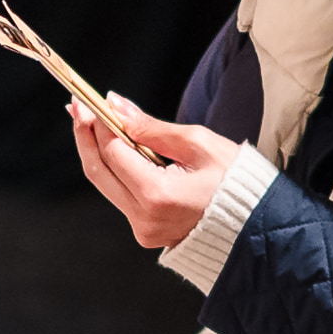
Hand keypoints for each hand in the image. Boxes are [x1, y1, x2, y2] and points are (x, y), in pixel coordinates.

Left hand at [73, 97, 241, 249]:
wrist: (255, 222)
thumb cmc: (235, 180)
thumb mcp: (197, 143)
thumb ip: (151, 128)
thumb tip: (116, 106)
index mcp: (158, 196)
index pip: (113, 153)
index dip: (98, 124)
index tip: (89, 100)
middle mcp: (144, 218)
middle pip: (98, 172)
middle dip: (85, 136)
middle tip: (76, 106)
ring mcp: (143, 230)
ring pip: (106, 185)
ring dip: (97, 152)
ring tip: (89, 121)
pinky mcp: (146, 233)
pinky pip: (121, 196)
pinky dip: (114, 170)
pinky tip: (112, 148)